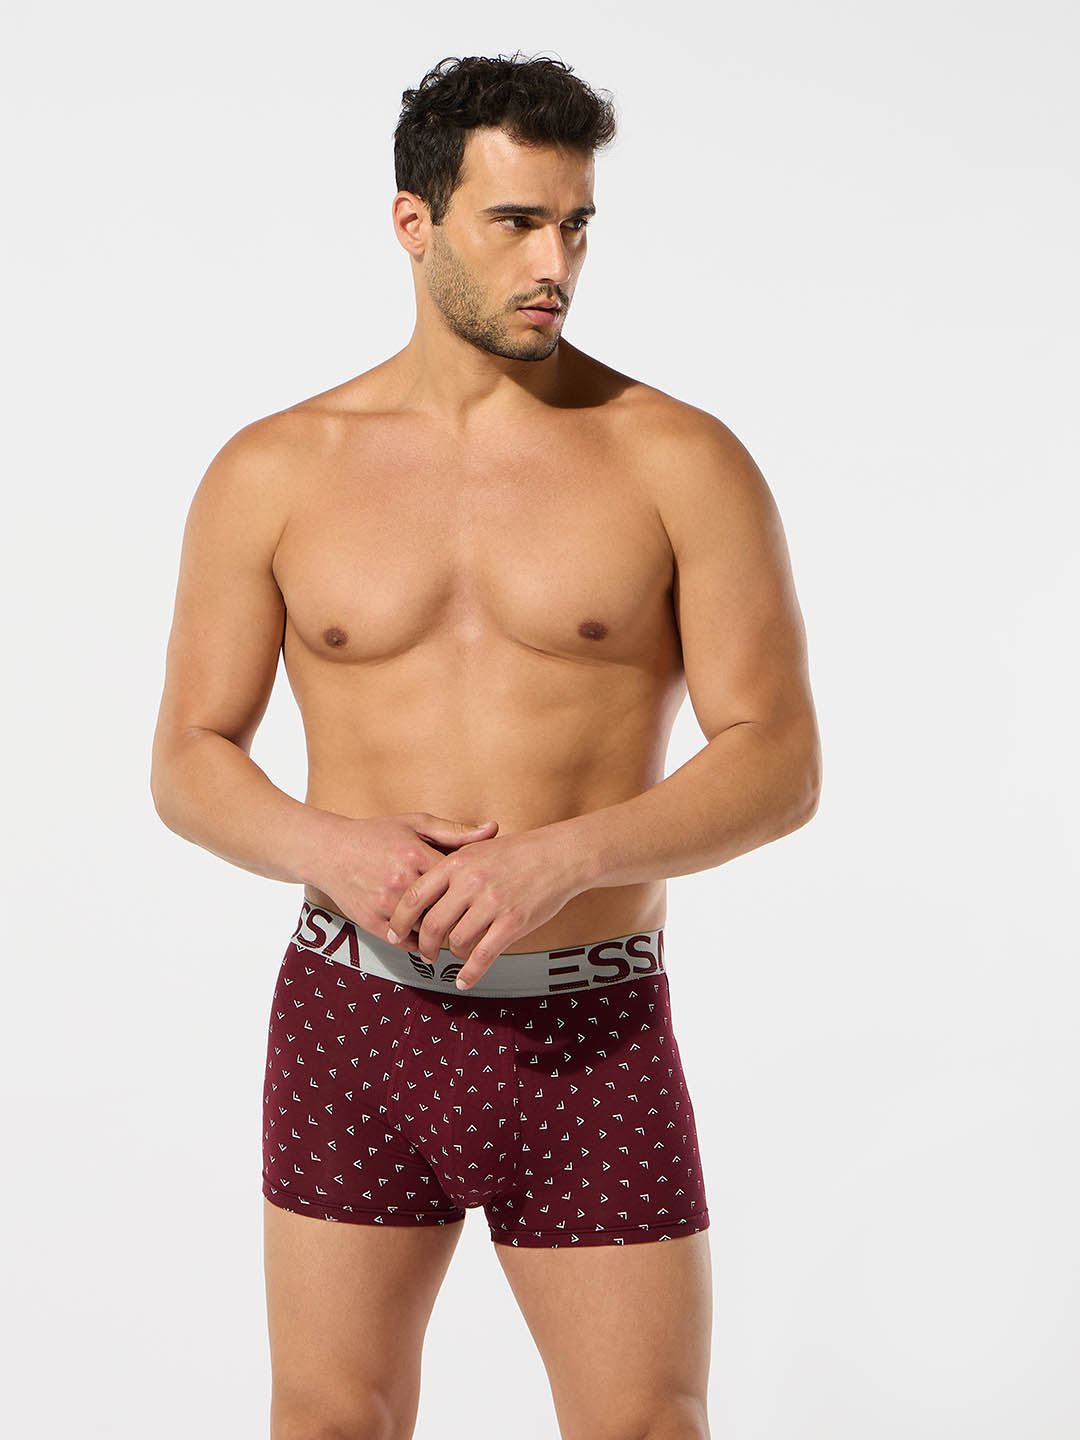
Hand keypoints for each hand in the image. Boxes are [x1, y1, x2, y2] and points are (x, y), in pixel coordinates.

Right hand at [309, 811, 499, 950]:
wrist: (330, 851)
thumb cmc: (376, 835)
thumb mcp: (415, 824)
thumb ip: (455, 831)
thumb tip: (493, 830)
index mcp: (414, 855)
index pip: (458, 880)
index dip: (476, 889)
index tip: (488, 894)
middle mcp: (400, 882)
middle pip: (446, 909)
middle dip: (465, 917)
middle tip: (482, 921)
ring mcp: (385, 905)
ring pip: (427, 930)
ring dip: (445, 934)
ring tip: (461, 933)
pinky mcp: (372, 923)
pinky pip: (406, 942)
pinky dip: (422, 943)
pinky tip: (433, 939)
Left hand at [384, 827, 586, 988]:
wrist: (560, 855)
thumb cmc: (521, 851)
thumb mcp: (478, 847)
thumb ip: (451, 865)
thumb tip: (425, 889)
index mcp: (457, 862)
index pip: (415, 896)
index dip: (400, 919)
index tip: (394, 932)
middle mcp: (470, 883)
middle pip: (431, 924)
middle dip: (423, 945)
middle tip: (423, 952)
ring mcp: (492, 904)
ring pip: (456, 942)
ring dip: (450, 954)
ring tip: (452, 955)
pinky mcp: (512, 923)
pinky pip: (483, 956)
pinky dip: (470, 973)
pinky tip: (464, 980)